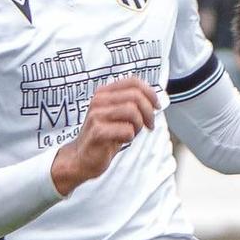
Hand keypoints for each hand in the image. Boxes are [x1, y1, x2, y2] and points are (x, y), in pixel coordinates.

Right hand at [51, 76, 156, 194]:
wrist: (82, 157)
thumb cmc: (103, 137)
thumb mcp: (118, 115)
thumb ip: (131, 104)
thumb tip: (153, 100)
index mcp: (104, 93)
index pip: (133, 82)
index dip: (150, 92)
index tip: (156, 106)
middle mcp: (99, 100)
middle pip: (135, 96)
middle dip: (148, 111)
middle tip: (149, 124)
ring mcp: (97, 115)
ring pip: (132, 111)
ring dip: (139, 124)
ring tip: (133, 133)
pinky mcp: (98, 132)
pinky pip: (126, 130)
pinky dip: (130, 136)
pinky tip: (122, 140)